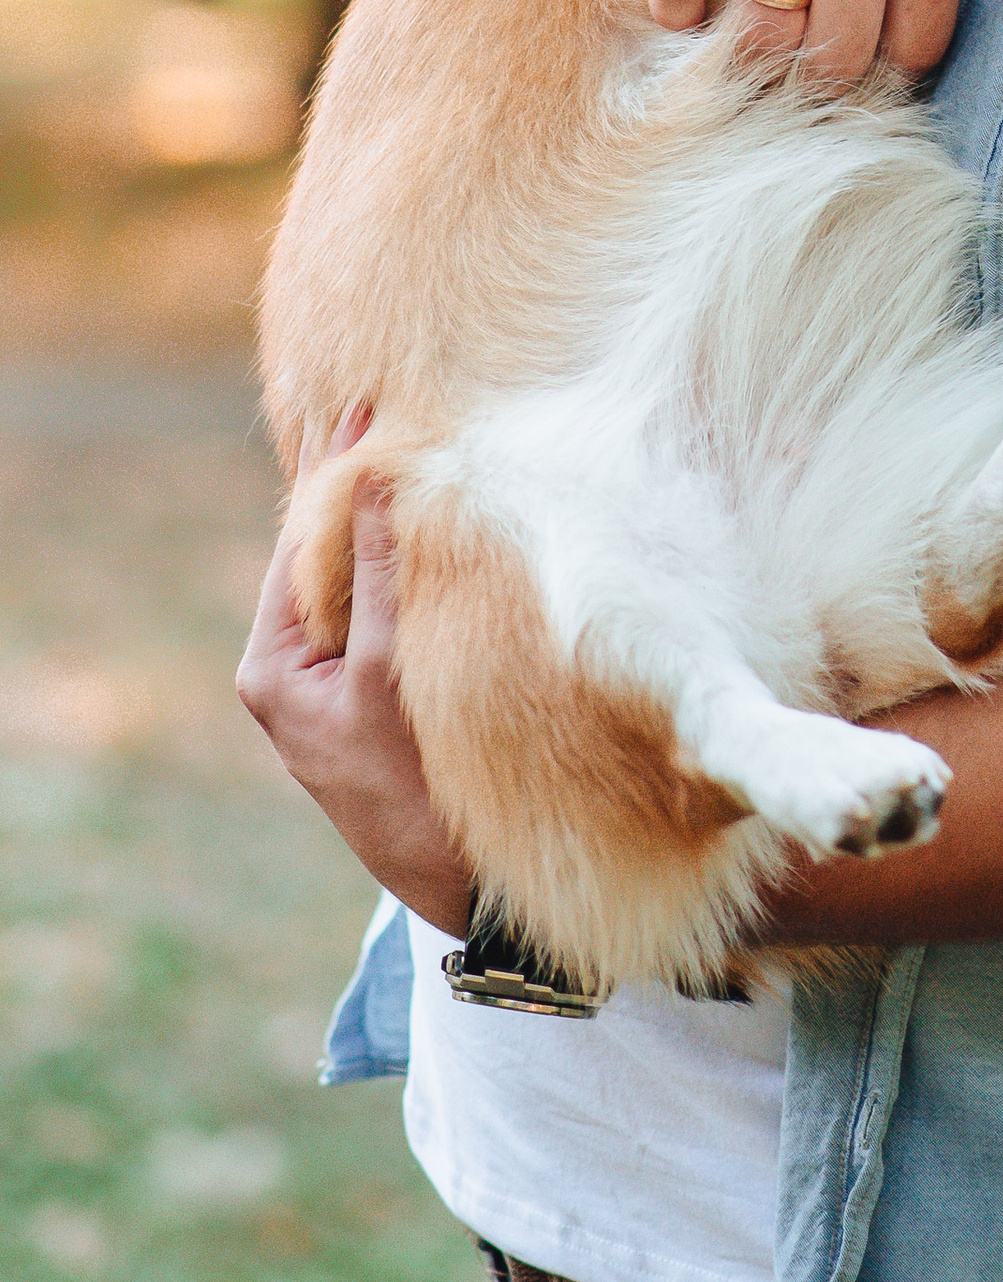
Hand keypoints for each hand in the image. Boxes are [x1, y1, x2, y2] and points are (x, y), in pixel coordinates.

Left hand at [237, 423, 472, 936]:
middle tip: (388, 403)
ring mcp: (329, 678)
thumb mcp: (385, 676)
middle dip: (356, 485)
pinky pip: (380, 604)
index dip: (332, 472)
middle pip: (321, 553)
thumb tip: (373, 481)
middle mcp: (289, 667)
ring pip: (353, 576)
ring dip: (384, 517)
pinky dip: (402, 558)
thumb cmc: (409, 790)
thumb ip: (378, 578)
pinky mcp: (369, 687)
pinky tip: (430, 515)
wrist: (454, 879)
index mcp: (270, 666)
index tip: (363, 401)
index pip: (298, 543)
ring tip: (412, 440)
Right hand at [649, 0, 973, 87]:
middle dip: (822, 61)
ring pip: (763, 41)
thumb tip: (908, 23)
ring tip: (755, 13)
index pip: (916, 46)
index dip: (890, 54)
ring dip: (753, 41)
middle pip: (835, 58)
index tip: (869, 37)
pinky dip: (681, 8)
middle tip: (808, 33)